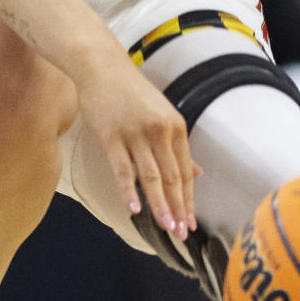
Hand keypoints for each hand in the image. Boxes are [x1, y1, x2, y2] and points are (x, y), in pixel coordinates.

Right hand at [74, 53, 200, 239]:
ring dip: (160, 205)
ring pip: (151, 176)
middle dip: (177, 207)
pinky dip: (130, 190)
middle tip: (181, 233)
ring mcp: (135, 133)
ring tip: (165, 227)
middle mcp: (159, 130)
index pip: (185, 170)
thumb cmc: (131, 92)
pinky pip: (123, 169)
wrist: (102, 67)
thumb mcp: (161, 114)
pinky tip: (135, 209)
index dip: (188, 198)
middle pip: (171, 176)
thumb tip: (196, 173)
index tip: (190, 222)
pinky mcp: (112, 136)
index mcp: (175, 125)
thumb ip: (176, 145)